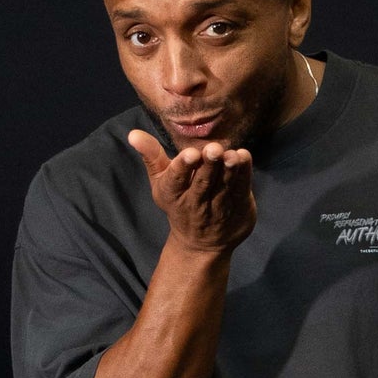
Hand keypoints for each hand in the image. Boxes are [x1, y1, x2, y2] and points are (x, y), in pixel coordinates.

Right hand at [128, 131, 255, 252]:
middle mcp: (195, 203)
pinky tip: (243, 158)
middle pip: (202, 183)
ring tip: (232, 155)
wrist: (202, 244)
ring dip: (229, 170)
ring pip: (224, 188)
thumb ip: (151, 156)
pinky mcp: (237, 210)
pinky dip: (244, 175)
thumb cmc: (179, 202)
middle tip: (213, 149)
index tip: (190, 154)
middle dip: (208, 165)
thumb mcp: (161, 181)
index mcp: (173, 193)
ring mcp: (218, 209)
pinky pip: (241, 190)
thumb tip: (133, 134)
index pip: (176, 179)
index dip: (183, 166)